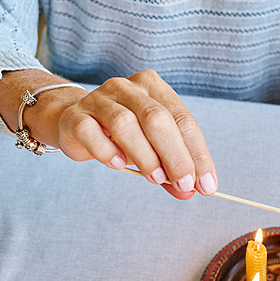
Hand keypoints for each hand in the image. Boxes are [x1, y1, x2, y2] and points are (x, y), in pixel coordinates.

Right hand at [0, 69, 216, 198]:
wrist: (72, 121)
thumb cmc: (122, 135)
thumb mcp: (152, 150)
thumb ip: (171, 170)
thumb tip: (190, 192)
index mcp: (154, 88)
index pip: (183, 120)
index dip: (197, 154)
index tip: (207, 184)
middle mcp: (127, 88)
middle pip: (156, 119)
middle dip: (175, 155)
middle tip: (184, 184)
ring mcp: (99, 98)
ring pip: (125, 124)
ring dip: (145, 155)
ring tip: (154, 178)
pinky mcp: (75, 116)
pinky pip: (91, 132)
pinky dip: (107, 151)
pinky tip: (118, 164)